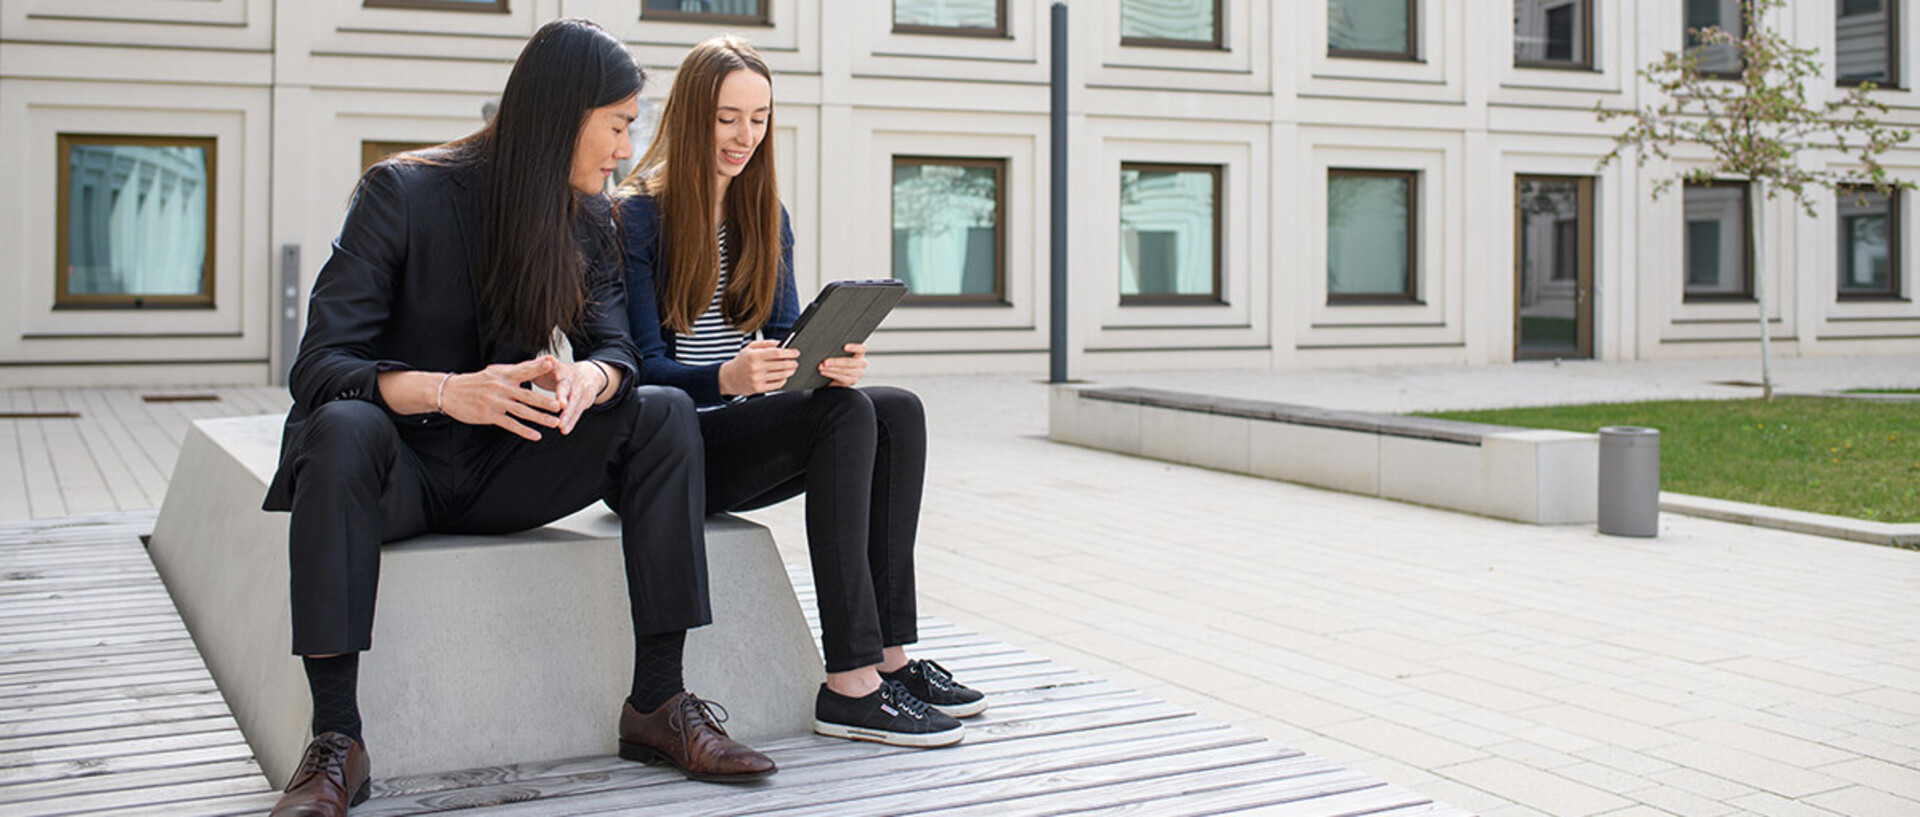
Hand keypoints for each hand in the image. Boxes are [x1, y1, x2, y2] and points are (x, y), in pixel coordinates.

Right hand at [439, 357, 564, 440]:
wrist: (450, 392)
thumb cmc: (475, 383)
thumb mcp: (493, 373)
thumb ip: (513, 372)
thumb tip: (534, 365)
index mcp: (503, 375)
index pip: (524, 370)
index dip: (538, 367)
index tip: (553, 363)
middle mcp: (501, 387)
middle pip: (526, 395)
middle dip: (544, 401)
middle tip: (560, 405)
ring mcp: (495, 402)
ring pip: (521, 411)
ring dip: (539, 418)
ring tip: (554, 422)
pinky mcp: (489, 415)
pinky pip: (510, 424)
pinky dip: (524, 430)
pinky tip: (536, 436)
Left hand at [538, 359, 605, 435]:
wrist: (589, 375)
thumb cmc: (561, 373)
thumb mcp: (551, 368)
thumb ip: (537, 367)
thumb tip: (520, 366)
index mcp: (561, 368)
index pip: (557, 365)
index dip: (553, 364)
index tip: (549, 361)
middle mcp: (572, 379)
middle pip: (567, 387)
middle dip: (564, 396)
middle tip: (561, 405)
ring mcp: (581, 390)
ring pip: (574, 403)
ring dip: (568, 415)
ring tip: (560, 425)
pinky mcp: (585, 401)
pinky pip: (578, 413)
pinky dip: (571, 422)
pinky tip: (565, 430)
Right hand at [718, 339, 798, 395]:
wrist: (729, 378)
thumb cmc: (742, 362)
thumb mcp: (750, 348)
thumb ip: (765, 343)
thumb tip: (781, 343)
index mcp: (754, 356)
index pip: (777, 353)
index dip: (790, 353)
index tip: (796, 352)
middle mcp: (756, 368)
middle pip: (782, 365)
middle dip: (792, 362)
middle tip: (795, 361)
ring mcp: (758, 379)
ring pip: (781, 375)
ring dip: (790, 371)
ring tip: (792, 368)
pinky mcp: (759, 389)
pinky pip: (777, 384)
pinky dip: (783, 379)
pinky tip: (784, 376)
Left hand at [817, 343, 866, 387]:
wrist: (838, 373)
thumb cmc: (840, 360)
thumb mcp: (841, 353)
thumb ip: (838, 350)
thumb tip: (827, 348)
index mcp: (860, 354)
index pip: (861, 349)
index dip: (854, 347)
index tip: (845, 347)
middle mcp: (862, 363)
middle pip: (850, 362)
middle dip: (836, 362)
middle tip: (825, 362)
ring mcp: (858, 373)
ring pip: (844, 371)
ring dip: (831, 369)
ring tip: (822, 367)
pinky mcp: (852, 381)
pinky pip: (841, 378)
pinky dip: (830, 374)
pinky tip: (824, 372)